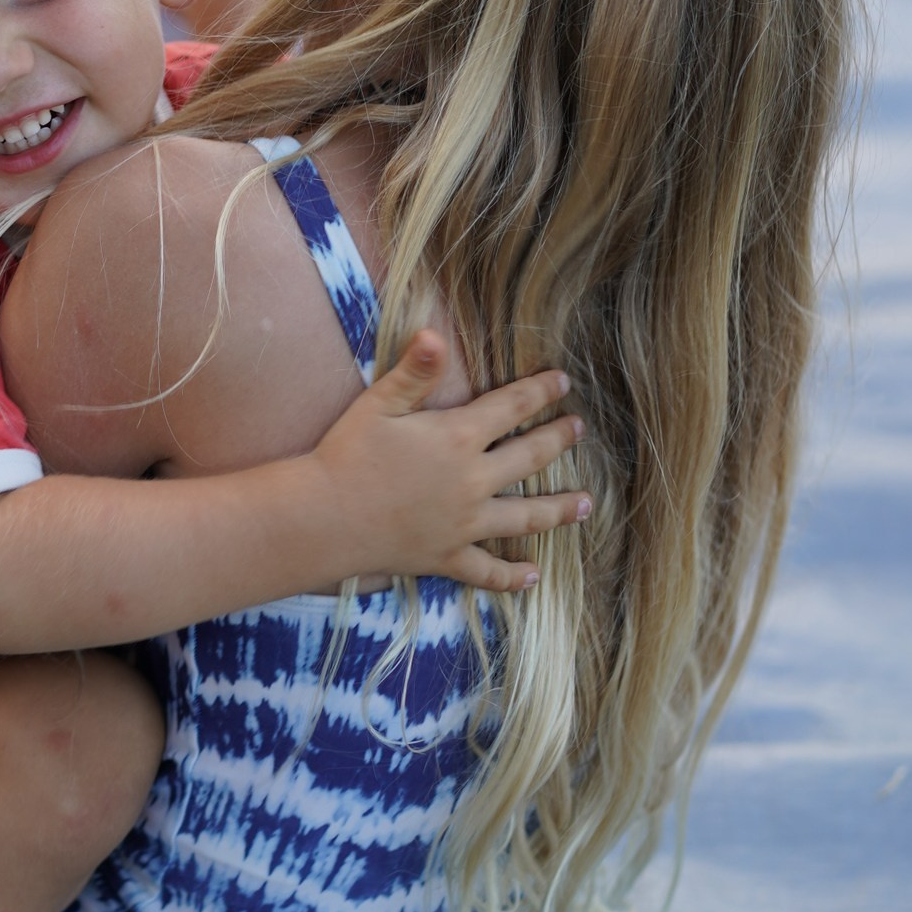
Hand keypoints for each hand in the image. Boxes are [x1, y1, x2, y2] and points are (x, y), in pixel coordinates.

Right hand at [308, 335, 587, 595]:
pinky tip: (532, 577)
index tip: (563, 381)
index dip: (540, 391)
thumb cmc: (347, 454)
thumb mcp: (378, 403)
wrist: (324, 518)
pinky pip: (487, 571)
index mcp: (458, 438)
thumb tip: (435, 334)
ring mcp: (464, 524)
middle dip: (558, 440)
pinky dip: (511, 577)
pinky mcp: (447, 556)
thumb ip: (413, 371)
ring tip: (587, 504)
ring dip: (559, 510)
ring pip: (525, 517)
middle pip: (530, 458)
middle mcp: (473, 482)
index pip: (511, 407)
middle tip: (579, 429)